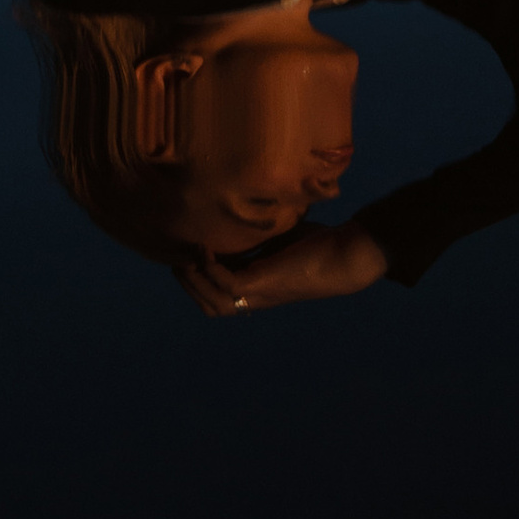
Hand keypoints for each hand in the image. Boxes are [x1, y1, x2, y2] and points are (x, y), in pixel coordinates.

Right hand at [176, 220, 389, 317]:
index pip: (218, 294)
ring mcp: (259, 293)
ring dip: (193, 280)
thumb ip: (261, 235)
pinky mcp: (263, 282)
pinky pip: (226, 282)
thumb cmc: (320, 245)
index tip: (183, 256)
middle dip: (188, 285)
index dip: (198, 280)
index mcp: (257, 288)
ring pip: (213, 300)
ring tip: (181, 257)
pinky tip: (203, 250)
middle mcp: (255, 297)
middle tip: (173, 260)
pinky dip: (210, 269)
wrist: (345, 256)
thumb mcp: (281, 238)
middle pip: (210, 305)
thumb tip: (242, 213)